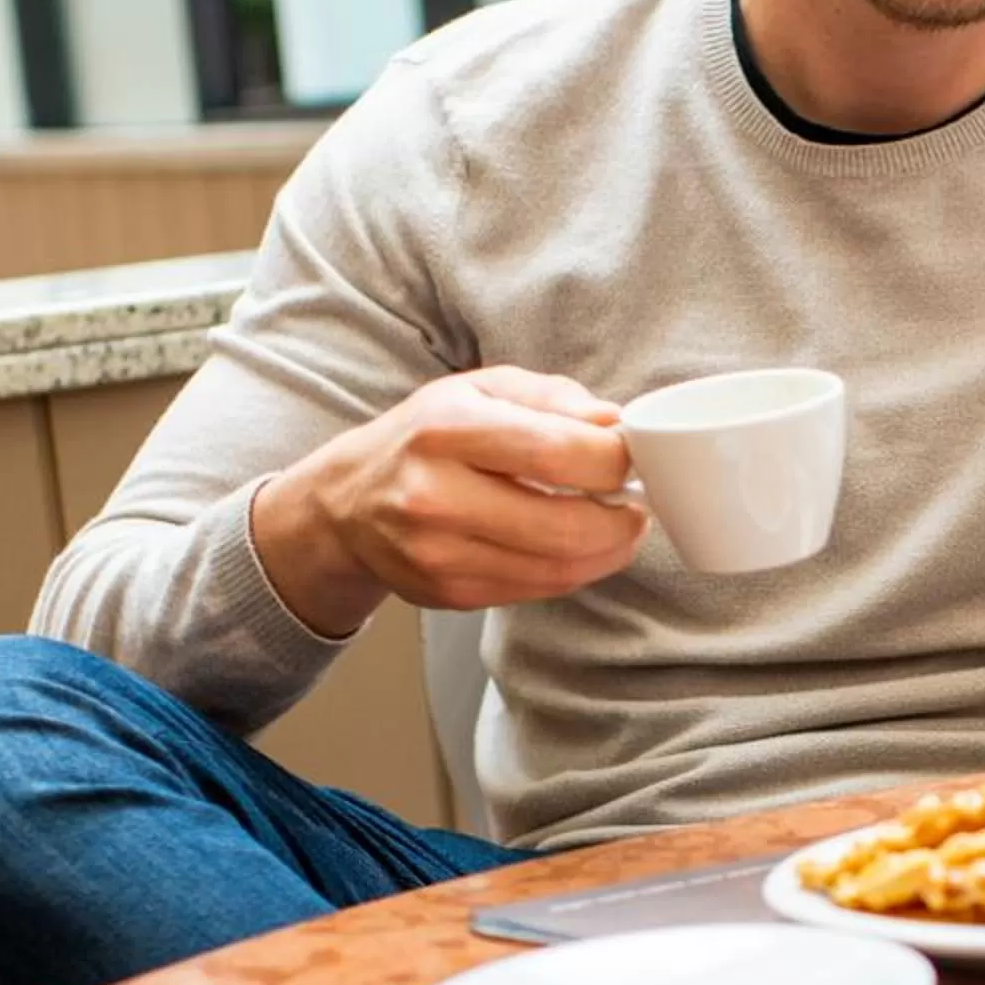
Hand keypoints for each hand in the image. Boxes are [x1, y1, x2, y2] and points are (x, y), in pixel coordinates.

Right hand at [251, 366, 648, 637]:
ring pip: (557, 569)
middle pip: (564, 526)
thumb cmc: (425, 437)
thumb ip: (553, 399)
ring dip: (607, 552)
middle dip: (621, 519)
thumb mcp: (480, 390)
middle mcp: (434, 495)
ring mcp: (438, 553)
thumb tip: (615, 425)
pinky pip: (536, 590)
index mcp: (446, 429)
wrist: (347, 502)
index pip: (557, 452)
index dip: (614, 462)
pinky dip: (572, 571)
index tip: (632, 459)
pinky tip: (577, 548)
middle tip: (637, 505)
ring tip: (618, 527)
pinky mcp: (447, 593)